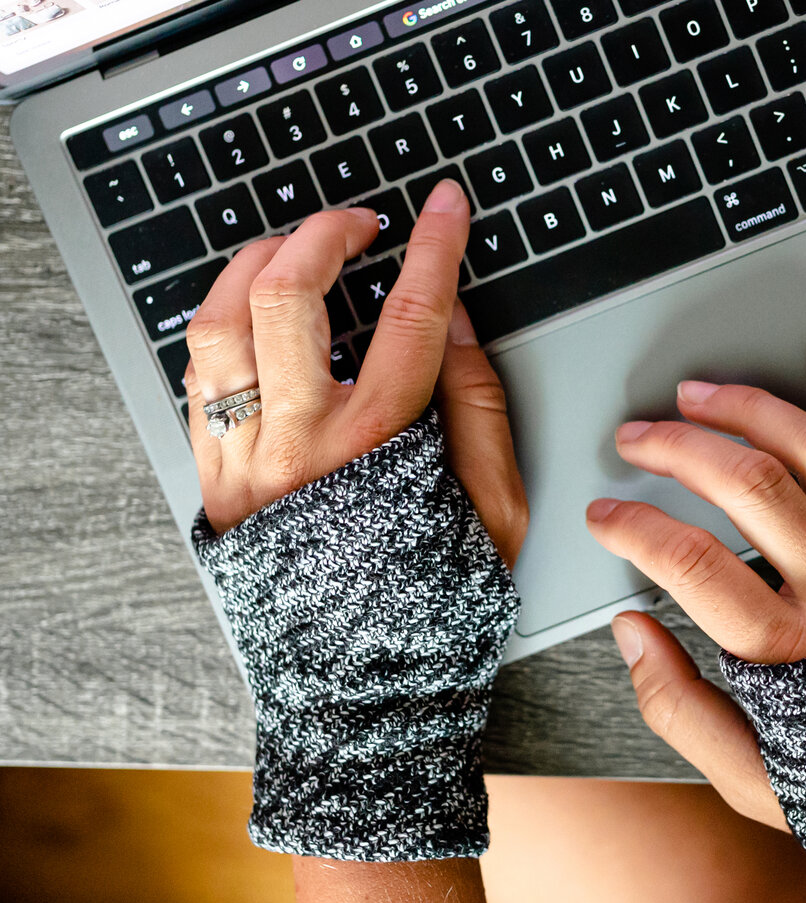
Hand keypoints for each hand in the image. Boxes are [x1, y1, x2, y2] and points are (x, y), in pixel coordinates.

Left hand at [182, 181, 525, 565]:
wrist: (363, 679)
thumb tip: (452, 318)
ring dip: (257, 267)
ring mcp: (245, 457)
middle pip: (291, 298)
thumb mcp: (495, 505)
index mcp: (377, 450)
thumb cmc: (435, 597)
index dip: (434, 250)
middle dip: (325, 236)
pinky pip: (197, 374)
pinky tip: (256, 315)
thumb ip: (477, 404)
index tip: (444, 207)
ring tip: (294, 251)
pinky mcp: (214, 473)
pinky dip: (226, 325)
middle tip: (360, 224)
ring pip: (222, 324)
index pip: (411, 319)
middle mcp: (299, 444)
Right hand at [586, 350, 805, 826]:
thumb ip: (678, 706)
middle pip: (750, 487)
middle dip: (679, 448)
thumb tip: (630, 633)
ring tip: (700, 396)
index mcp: (794, 649)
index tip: (604, 514)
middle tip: (637, 437)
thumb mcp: (750, 774)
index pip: (693, 566)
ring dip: (751, 410)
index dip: (634, 530)